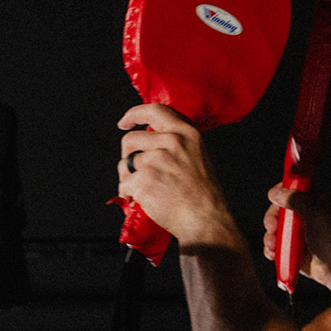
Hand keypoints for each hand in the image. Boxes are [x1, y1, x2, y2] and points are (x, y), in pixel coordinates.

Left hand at [116, 103, 242, 248]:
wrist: (205, 219)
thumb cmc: (204, 194)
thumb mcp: (198, 155)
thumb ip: (177, 142)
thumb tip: (151, 139)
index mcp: (186, 133)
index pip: (154, 111)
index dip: (134, 115)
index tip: (125, 122)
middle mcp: (172, 142)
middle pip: (131, 139)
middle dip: (127, 154)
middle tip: (133, 168)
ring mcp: (157, 160)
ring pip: (126, 163)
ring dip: (129, 177)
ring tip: (145, 189)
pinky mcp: (145, 179)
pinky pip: (124, 183)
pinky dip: (128, 194)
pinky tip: (141, 200)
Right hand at [263, 184, 330, 298]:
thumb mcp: (315, 214)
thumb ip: (295, 200)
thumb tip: (275, 193)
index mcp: (313, 202)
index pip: (292, 189)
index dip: (280, 192)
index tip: (273, 198)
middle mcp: (304, 215)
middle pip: (278, 210)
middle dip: (271, 219)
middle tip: (272, 227)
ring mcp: (297, 233)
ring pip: (274, 230)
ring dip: (269, 237)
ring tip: (273, 246)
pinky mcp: (292, 249)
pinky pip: (275, 246)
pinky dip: (271, 250)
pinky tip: (273, 254)